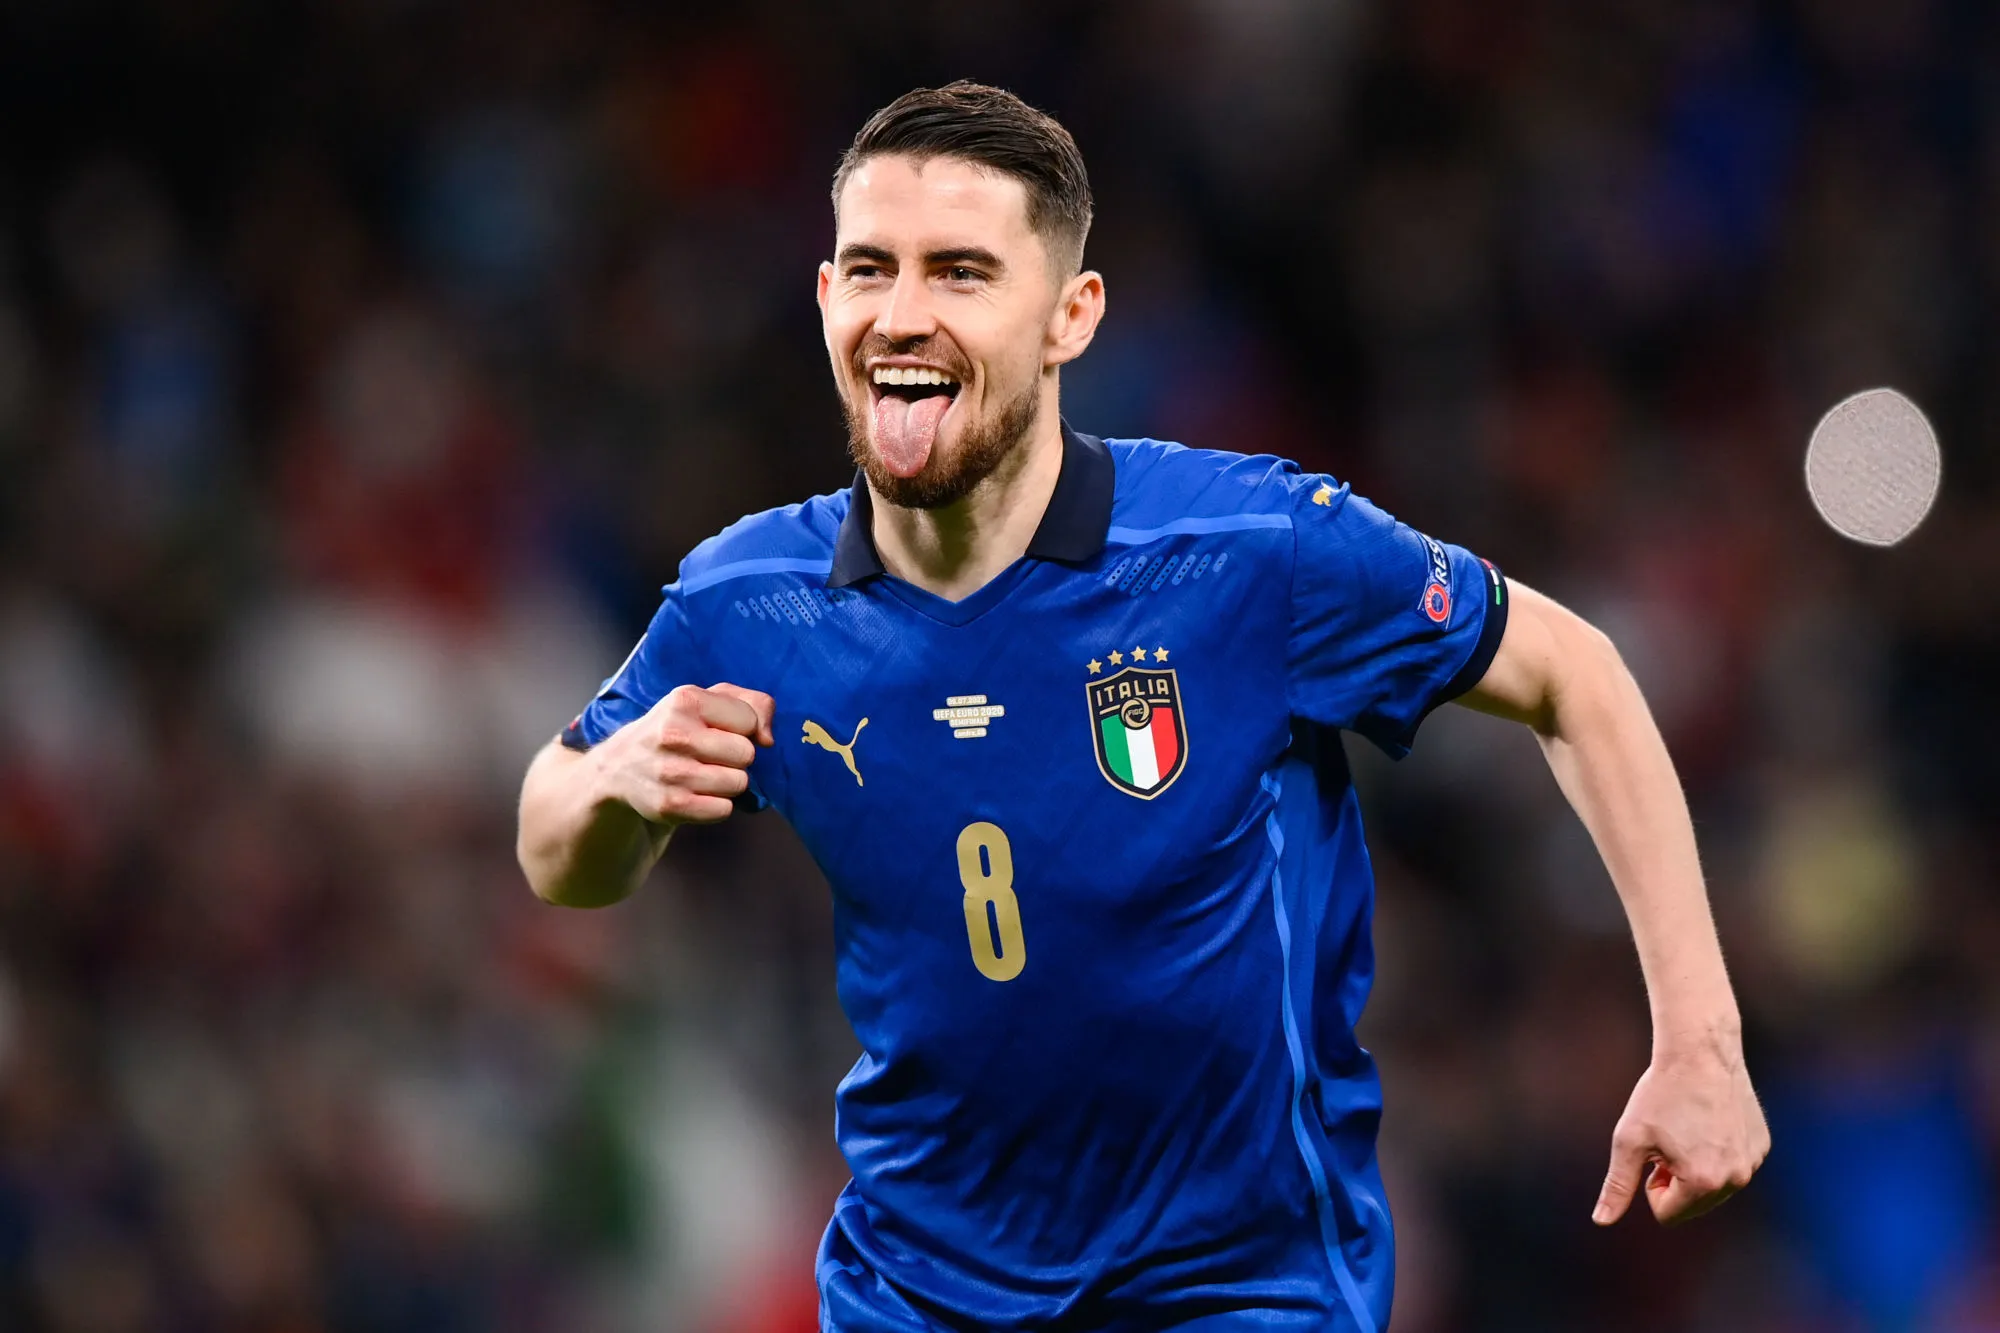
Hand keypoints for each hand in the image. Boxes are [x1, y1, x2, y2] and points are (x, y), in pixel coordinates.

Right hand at [594, 683, 775, 825]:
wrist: (621, 768)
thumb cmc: (677, 729)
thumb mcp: (708, 701)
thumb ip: (753, 703)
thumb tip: (767, 739)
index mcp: (685, 700)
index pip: (750, 720)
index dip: (743, 729)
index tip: (720, 731)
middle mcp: (674, 734)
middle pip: (746, 754)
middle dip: (736, 758)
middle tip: (711, 756)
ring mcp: (670, 771)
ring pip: (738, 783)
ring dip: (727, 783)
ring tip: (702, 775)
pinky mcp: (669, 805)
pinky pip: (723, 810)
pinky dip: (716, 806)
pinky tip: (696, 794)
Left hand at [1593, 1035, 1769, 1225]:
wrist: (1699, 1053)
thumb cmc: (1659, 1095)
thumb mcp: (1629, 1141)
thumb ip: (1617, 1185)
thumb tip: (1601, 1221)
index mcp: (1703, 1182)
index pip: (1667, 1214)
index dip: (1651, 1186)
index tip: (1652, 1155)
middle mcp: (1736, 1179)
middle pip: (1693, 1204)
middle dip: (1675, 1180)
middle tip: (1670, 1141)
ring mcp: (1753, 1163)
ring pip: (1714, 1187)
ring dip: (1696, 1168)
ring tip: (1688, 1129)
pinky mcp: (1761, 1146)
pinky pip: (1732, 1165)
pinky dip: (1717, 1151)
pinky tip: (1708, 1120)